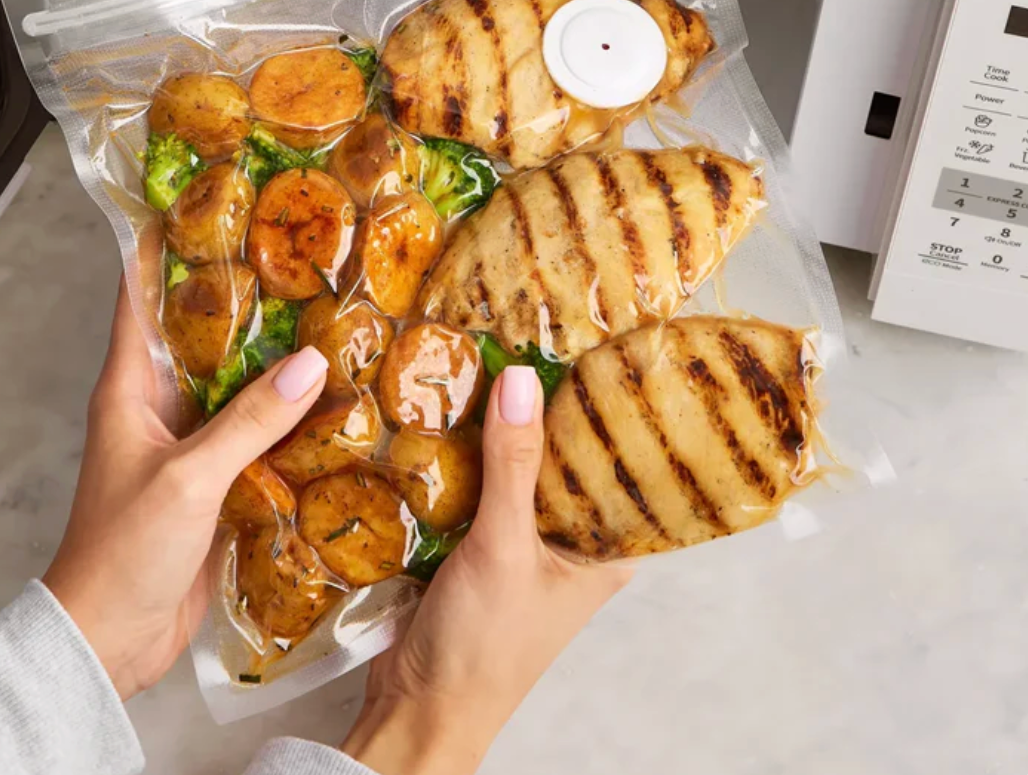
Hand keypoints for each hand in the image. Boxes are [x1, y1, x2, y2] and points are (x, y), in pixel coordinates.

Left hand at [43, 281, 326, 699]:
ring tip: (334, 319)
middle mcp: (159, 406)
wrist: (111, 637)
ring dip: (277, 362)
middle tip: (301, 258)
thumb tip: (312, 363)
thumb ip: (249, 421)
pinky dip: (290, 418)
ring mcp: (190, 444)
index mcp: (130, 389)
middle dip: (247, 299)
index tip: (206, 203)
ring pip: (237, 386)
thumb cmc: (124, 551)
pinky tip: (335, 404)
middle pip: (203, 335)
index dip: (166, 248)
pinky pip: (257, 435)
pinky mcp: (216, 480)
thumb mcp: (188, 478)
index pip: (141, 298)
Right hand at [342, 366, 632, 774]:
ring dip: (500, 424)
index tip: (601, 347)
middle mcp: (570, 540)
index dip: (613, 411)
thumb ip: (512, 464)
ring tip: (490, 351)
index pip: (621, 464)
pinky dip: (465, 450)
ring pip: (517, 465)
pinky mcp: (477, 540)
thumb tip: (520, 378)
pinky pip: (477, 482)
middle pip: (563, 457)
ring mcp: (522, 539)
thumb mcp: (504, 548)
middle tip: (535, 331)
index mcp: (604, 549)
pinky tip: (449, 405)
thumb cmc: (483, 645)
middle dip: (547, 405)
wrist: (417, 707)